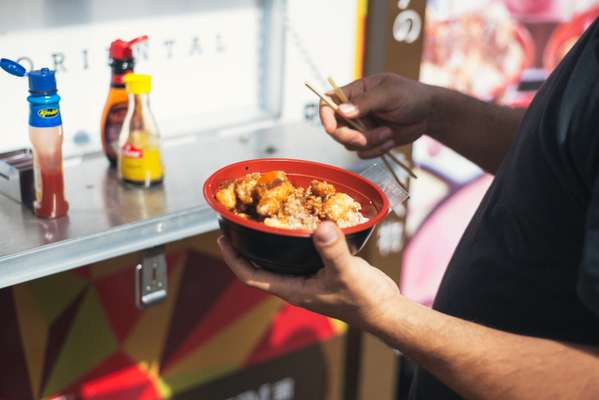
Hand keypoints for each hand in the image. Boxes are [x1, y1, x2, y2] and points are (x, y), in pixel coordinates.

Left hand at [217, 221, 400, 331]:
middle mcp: (296, 284)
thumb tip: (320, 228)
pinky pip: (300, 252)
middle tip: (238, 222)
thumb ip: (332, 250)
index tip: (222, 238)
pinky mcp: (322, 270)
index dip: (233, 258)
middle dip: (246, 247)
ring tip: (262, 218)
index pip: (250, 275)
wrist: (384, 310)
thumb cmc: (363, 300)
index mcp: (292, 289)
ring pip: (279, 259)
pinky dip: (293, 238)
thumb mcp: (345, 273)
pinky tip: (298, 222)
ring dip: (268, 241)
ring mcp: (308, 278)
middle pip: (260, 266)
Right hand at [320, 73, 433, 157]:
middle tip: (366, 139)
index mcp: (353, 93)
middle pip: (335, 129)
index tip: (332, 129)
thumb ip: (365, 102)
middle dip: (351, 137)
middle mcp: (353, 111)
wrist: (429, 114)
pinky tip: (390, 140)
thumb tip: (341, 111)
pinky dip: (376, 150)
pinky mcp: (370, 141)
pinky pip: (363, 153)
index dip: (325, 117)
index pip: (327, 103)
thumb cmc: (411, 96)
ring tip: (389, 133)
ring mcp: (361, 128)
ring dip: (369, 143)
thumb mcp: (389, 94)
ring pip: (349, 144)